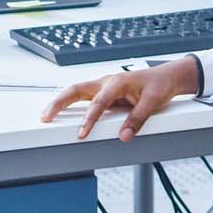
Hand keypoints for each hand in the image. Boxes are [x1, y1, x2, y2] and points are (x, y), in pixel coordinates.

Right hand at [40, 59, 194, 140]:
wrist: (167, 77)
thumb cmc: (159, 85)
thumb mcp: (153, 102)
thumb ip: (137, 119)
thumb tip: (124, 135)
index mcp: (117, 82)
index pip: (98, 103)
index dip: (89, 119)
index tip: (82, 134)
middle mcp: (106, 82)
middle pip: (75, 90)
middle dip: (58, 103)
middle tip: (46, 117)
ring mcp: (103, 86)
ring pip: (76, 91)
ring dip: (60, 102)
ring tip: (47, 115)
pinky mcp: (104, 92)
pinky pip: (83, 97)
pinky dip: (70, 103)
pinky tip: (62, 111)